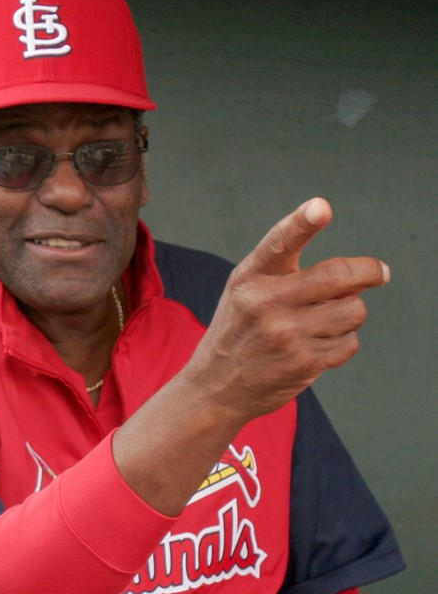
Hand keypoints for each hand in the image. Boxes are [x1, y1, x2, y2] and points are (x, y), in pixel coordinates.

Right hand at [186, 198, 389, 419]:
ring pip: (352, 310)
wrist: (214, 386)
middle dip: (369, 272)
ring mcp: (284, 334)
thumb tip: (362, 275)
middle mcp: (264, 303)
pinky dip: (343, 342)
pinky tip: (318, 345)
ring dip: (350, 313)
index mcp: (249, 277)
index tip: (320, 208)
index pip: (278, 243)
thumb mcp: (247, 292)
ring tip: (326, 320)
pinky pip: (350, 343)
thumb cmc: (240, 330)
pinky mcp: (302, 363)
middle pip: (337, 275)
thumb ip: (293, 275)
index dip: (302, 223)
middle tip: (380, 273)